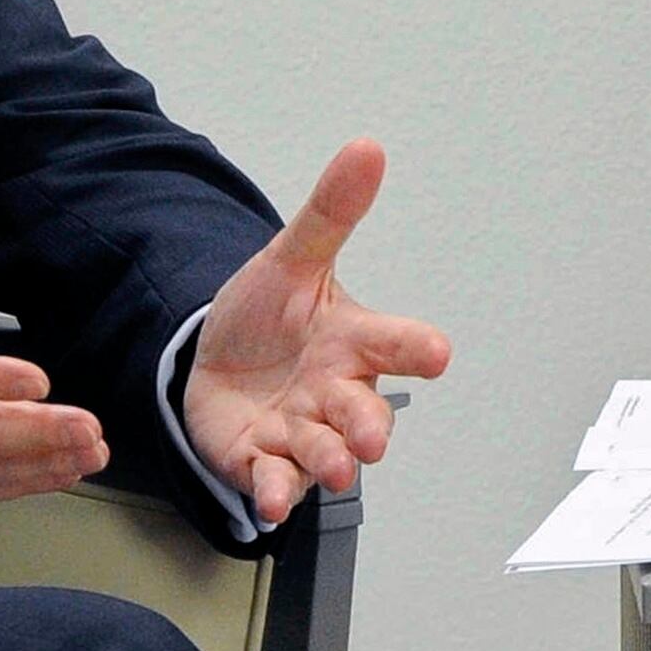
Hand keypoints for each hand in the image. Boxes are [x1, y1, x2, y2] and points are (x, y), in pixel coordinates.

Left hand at [182, 139, 453, 527]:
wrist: (212, 361)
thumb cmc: (268, 318)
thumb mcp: (290, 260)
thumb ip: (331, 212)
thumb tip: (367, 148)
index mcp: (350, 342)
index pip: (393, 343)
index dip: (416, 348)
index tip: (438, 353)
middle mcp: (334, 392)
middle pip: (362, 412)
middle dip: (369, 426)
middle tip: (371, 438)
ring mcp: (301, 432)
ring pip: (324, 453)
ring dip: (329, 463)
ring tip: (334, 468)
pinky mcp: (263, 461)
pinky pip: (274, 481)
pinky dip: (274, 493)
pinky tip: (270, 501)